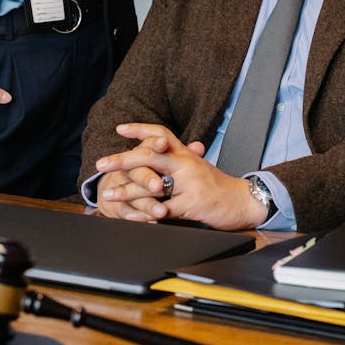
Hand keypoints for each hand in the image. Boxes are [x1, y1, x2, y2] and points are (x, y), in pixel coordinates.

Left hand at [95, 123, 265, 229]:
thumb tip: (158, 147)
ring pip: (152, 184)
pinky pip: (164, 209)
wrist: (243, 201)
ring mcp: (189, 183)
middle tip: (101, 163)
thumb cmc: (217, 185)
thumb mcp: (198, 166)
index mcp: (185, 153)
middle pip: (150, 154)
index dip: (140, 129)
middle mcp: (186, 163)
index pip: (161, 132)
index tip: (119, 128)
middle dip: (122, 159)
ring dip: (127, 190)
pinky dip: (146, 213)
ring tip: (109, 193)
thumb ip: (178, 158)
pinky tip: (132, 216)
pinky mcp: (192, 203)